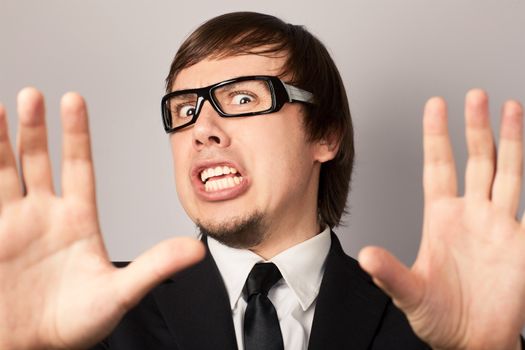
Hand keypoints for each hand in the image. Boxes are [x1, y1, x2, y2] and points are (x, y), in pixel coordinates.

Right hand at [0, 88, 204, 349]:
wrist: (29, 347)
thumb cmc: (75, 324)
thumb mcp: (119, 294)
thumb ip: (155, 266)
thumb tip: (198, 249)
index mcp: (78, 220)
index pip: (78, 166)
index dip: (76, 133)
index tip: (73, 100)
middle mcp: (45, 214)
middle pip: (39, 160)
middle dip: (36, 129)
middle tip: (34, 95)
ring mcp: (13, 223)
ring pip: (5, 170)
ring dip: (0, 141)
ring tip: (0, 109)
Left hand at [359, 90, 524, 349]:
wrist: (471, 339)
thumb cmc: (438, 316)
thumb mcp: (409, 292)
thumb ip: (390, 273)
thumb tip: (366, 256)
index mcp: (441, 217)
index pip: (438, 165)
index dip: (437, 135)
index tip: (435, 104)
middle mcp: (471, 213)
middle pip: (476, 159)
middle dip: (476, 127)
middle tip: (476, 96)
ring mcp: (499, 224)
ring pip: (508, 172)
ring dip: (511, 141)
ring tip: (512, 108)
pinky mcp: (521, 243)